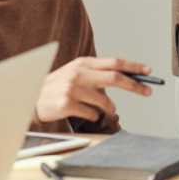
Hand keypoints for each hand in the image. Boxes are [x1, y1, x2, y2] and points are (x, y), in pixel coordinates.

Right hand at [36, 56, 153, 123]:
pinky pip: (92, 114)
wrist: (29, 98)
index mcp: (82, 63)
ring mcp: (72, 88)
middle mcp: (78, 73)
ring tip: (103, 111)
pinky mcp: (67, 104)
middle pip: (115, 78)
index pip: (114, 62)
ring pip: (104, 101)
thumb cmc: (56, 88)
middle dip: (134, 85)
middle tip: (147, 91)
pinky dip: (93, 116)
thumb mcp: (75, 74)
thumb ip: (96, 75)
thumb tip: (123, 79)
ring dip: (109, 109)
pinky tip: (84, 114)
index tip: (148, 71)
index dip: (133, 66)